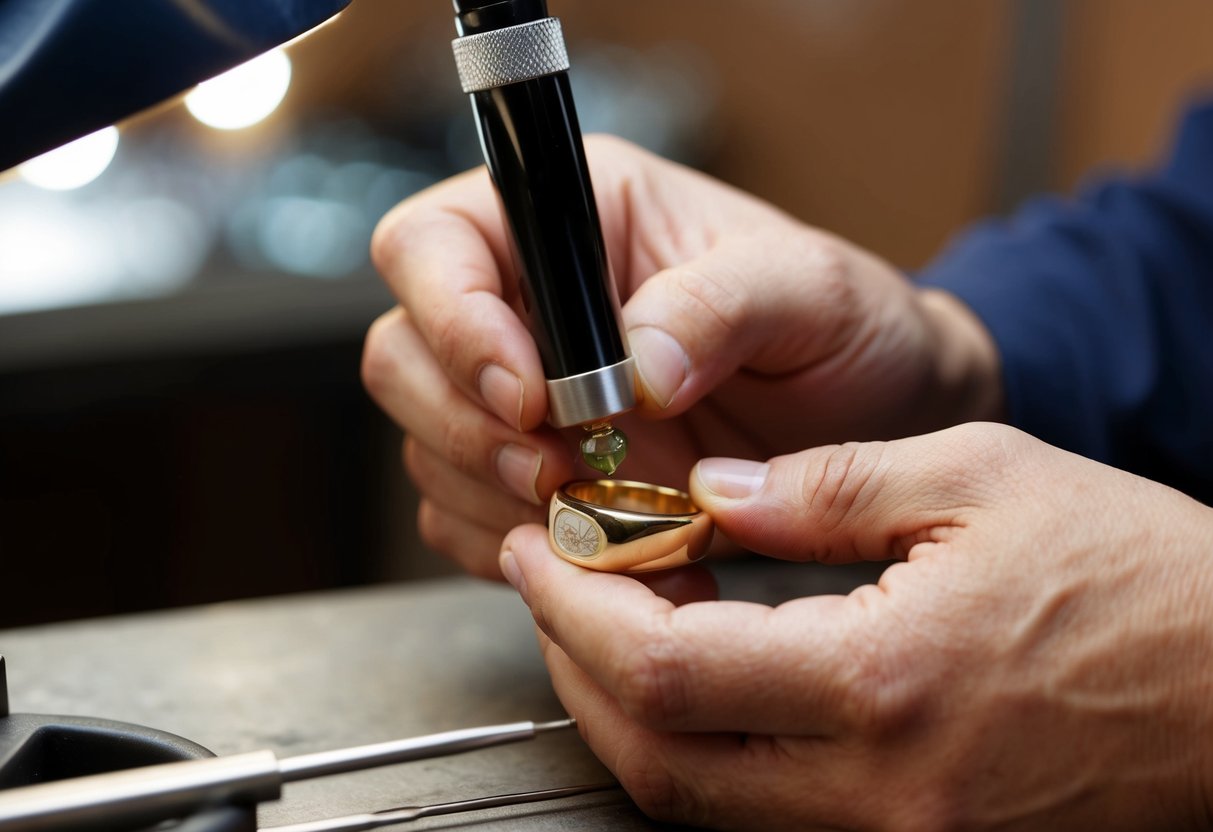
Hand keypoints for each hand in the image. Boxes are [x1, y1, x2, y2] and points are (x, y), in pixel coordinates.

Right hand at [363, 136, 1000, 577]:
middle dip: (466, 428)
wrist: (870, 423)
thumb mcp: (811, 292)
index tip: (531, 395)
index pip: (433, 245)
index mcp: (571, 222)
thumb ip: (724, 303)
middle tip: (561, 473)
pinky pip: (466, 518)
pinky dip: (516, 548)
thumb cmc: (843, 330)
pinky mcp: (531, 475)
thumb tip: (635, 364)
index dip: (453, 321)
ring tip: (600, 518)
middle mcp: (526, 306)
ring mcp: (521, 398)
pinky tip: (596, 550)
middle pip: (402, 355)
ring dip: (496, 496)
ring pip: (426, 447)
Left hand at [500, 423, 1212, 829]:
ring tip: (605, 616)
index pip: (661, 668)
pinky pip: (758, 811)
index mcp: (884, 682)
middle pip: (652, 756)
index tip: (541, 547)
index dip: (573, 607)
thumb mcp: (979, 481)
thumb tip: (710, 495)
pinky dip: (696, 743)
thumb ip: (826, 486)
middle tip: (550, 581)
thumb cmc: (1135, 576)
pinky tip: (694, 673)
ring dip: (624, 709)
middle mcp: (877, 792)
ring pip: (693, 799)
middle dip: (571, 664)